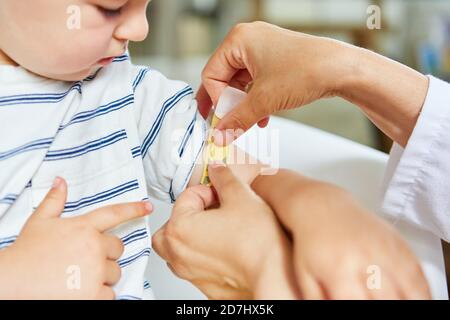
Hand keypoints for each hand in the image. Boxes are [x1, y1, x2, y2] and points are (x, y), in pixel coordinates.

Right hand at [0, 177, 151, 299]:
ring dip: (102, 276)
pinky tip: (81, 290)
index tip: (148, 206)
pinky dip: (99, 294)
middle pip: (118, 249)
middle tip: (84, 260)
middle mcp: (94, 247)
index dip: (133, 209)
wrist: (11, 282)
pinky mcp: (94, 294)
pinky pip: (110, 293)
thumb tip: (60, 181)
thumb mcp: (39, 222)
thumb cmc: (25, 253)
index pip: (115, 214)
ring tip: (78, 276)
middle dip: (106, 254)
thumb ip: (54, 200)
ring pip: (115, 272)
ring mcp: (95, 270)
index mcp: (84, 227)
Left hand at [153, 164, 299, 299]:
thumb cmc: (257, 241)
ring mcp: (190, 272)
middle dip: (190, 213)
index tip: (222, 194)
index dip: (208, 190)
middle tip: (212, 208)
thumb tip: (217, 171)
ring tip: (218, 228)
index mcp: (179, 228)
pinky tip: (225, 248)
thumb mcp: (240, 196)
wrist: (275, 273)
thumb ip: (224, 178)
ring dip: (191, 235)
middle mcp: (178, 253)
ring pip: (178, 249)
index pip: (187, 197)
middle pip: (171, 225)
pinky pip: (194, 266)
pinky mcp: (204, 286)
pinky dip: (202, 255)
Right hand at [198, 21, 427, 146]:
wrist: (342, 69)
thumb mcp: (264, 100)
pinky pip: (255, 83)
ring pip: (240, 83)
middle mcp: (248, 41)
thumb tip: (220, 135)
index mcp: (239, 40)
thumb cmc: (307, 70)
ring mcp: (263, 50)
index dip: (215, 100)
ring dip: (241, 106)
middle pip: (223, 78)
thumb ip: (237, 119)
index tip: (222, 120)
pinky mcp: (275, 61)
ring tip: (245, 124)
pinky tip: (260, 119)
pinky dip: (255, 101)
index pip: (211, 74)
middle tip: (221, 124)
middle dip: (226, 104)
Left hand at [253, 170, 430, 299]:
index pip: (357, 304)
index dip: (364, 311)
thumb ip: (317, 299)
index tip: (364, 309)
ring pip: (407, 287)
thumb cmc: (311, 243)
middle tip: (379, 303)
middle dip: (385, 306)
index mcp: (338, 271)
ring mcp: (382, 248)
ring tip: (408, 305)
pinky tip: (419, 297)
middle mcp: (363, 259)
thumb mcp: (305, 275)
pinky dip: (422, 288)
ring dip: (409, 300)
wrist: (321, 206)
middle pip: (385, 299)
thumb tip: (329, 310)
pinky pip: (417, 271)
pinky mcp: (395, 241)